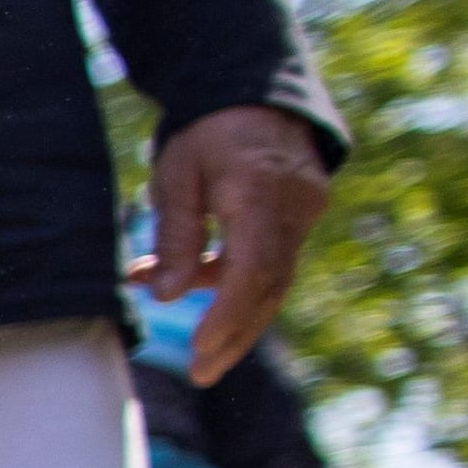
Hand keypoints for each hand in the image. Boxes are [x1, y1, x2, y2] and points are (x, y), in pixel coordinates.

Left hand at [147, 104, 332, 385]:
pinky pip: (272, 259)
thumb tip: (163, 297)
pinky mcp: (301, 216)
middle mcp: (292, 206)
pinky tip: (190, 286)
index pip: (253, 269)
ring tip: (198, 353)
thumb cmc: (204, 133)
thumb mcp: (175, 177)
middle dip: (235, 334)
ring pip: (274, 278)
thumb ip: (173, 237)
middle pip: (270, 286)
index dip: (227, 314)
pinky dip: (236, 282)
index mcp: (258, 191)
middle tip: (201, 373)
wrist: (253, 94)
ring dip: (235, 316)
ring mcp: (304, 211)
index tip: (201, 349)